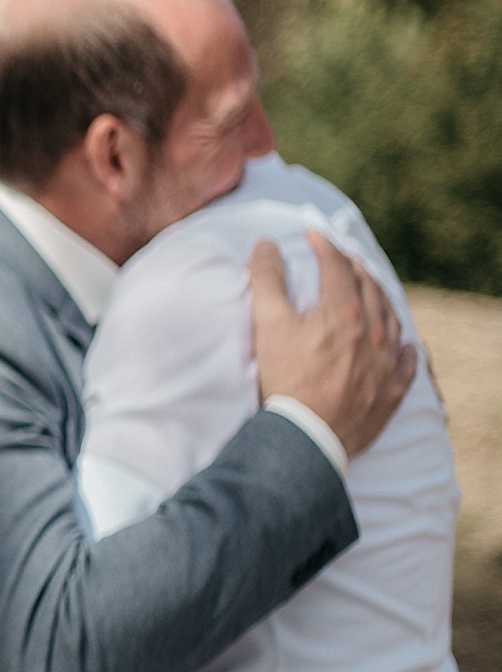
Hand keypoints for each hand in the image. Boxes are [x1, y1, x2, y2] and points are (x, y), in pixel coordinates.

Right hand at [251, 234, 416, 456]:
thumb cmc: (286, 378)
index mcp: (344, 311)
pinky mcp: (389, 391)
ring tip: (371, 293)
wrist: (307, 435)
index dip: (324, 246)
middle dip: (354, 268)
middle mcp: (373, 332)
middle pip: (369, 288)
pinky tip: (404, 345)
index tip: (312, 236)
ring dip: (381, 300)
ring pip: (391, 320)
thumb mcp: (267, 324)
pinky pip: (407, 364)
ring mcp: (386, 362)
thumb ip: (266, 280)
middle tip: (341, 259)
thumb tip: (266, 245)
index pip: (337, 266)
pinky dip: (405, 349)